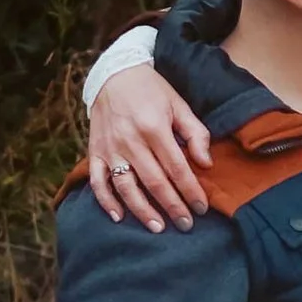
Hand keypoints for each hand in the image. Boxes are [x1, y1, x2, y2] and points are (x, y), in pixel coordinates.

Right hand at [88, 63, 211, 229]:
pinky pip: (98, 181)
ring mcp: (110, 148)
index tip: (202, 208)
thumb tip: (205, 163)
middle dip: (172, 206)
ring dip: (142, 210)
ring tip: (158, 227)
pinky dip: (106, 201)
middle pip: (154, 182)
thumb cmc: (152, 90)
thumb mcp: (179, 104)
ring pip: (126, 187)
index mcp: (154, 128)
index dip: (190, 190)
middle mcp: (131, 141)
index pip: (176, 167)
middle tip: (186, 225)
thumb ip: (195, 133)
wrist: (114, 73)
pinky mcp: (96, 151)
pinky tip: (119, 217)